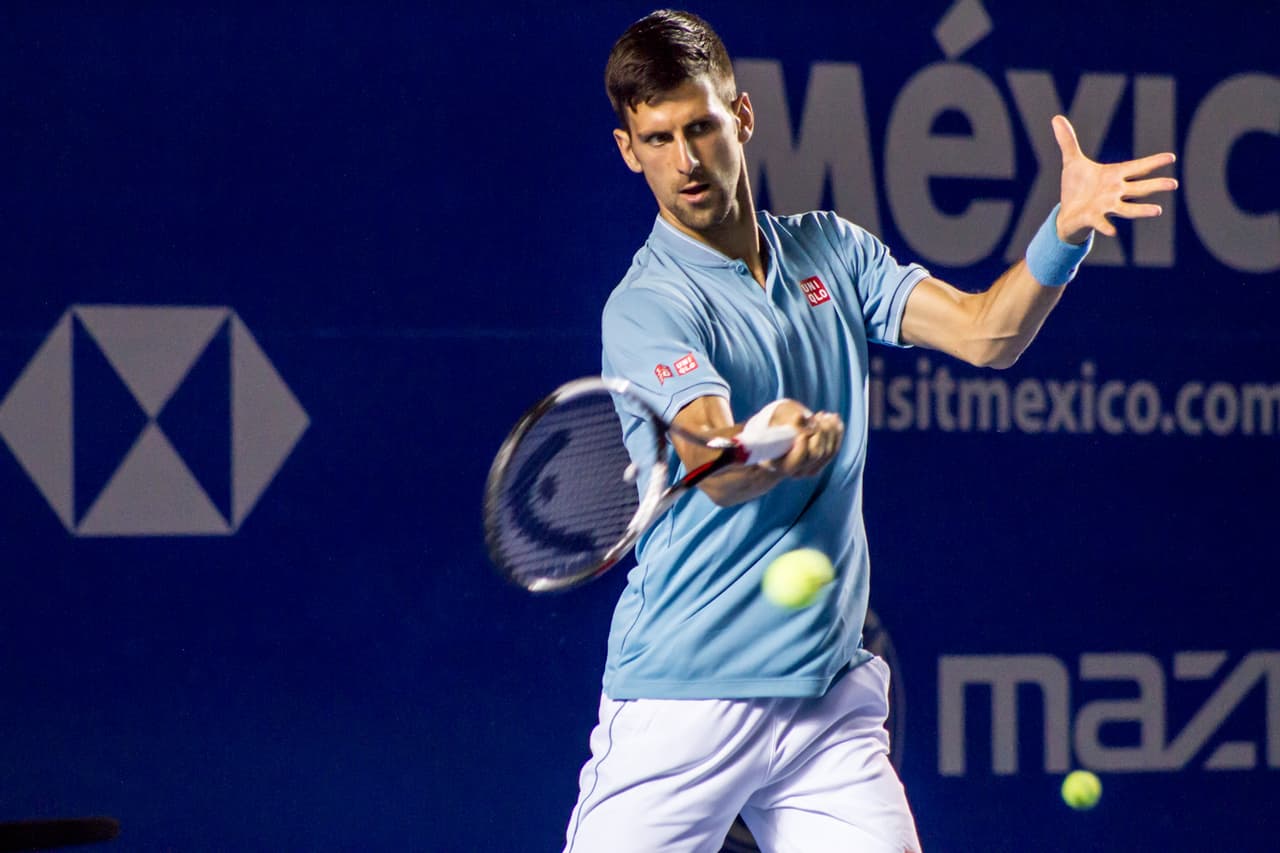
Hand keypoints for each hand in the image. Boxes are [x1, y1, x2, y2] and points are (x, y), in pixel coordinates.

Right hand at [760, 399, 843, 478]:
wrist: (770, 449)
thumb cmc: (768, 433)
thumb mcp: (771, 426)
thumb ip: (784, 424)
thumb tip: (804, 418)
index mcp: (779, 465)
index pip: (798, 458)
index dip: (803, 439)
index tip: (801, 420)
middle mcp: (796, 472)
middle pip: (816, 454)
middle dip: (820, 431)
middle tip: (816, 415)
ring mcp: (809, 470)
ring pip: (828, 452)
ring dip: (830, 430)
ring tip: (826, 415)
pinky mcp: (819, 465)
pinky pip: (833, 450)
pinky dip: (836, 433)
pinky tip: (835, 419)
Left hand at [1052, 114, 1177, 243]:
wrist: (1068, 212)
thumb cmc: (1076, 187)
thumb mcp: (1072, 161)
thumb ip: (1067, 141)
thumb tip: (1056, 118)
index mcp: (1114, 176)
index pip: (1137, 167)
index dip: (1153, 162)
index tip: (1171, 157)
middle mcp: (1115, 191)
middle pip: (1139, 188)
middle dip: (1156, 185)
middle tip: (1174, 183)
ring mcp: (1105, 206)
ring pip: (1127, 208)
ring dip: (1142, 210)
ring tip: (1158, 210)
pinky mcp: (1093, 217)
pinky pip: (1101, 222)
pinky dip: (1106, 226)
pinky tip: (1113, 232)